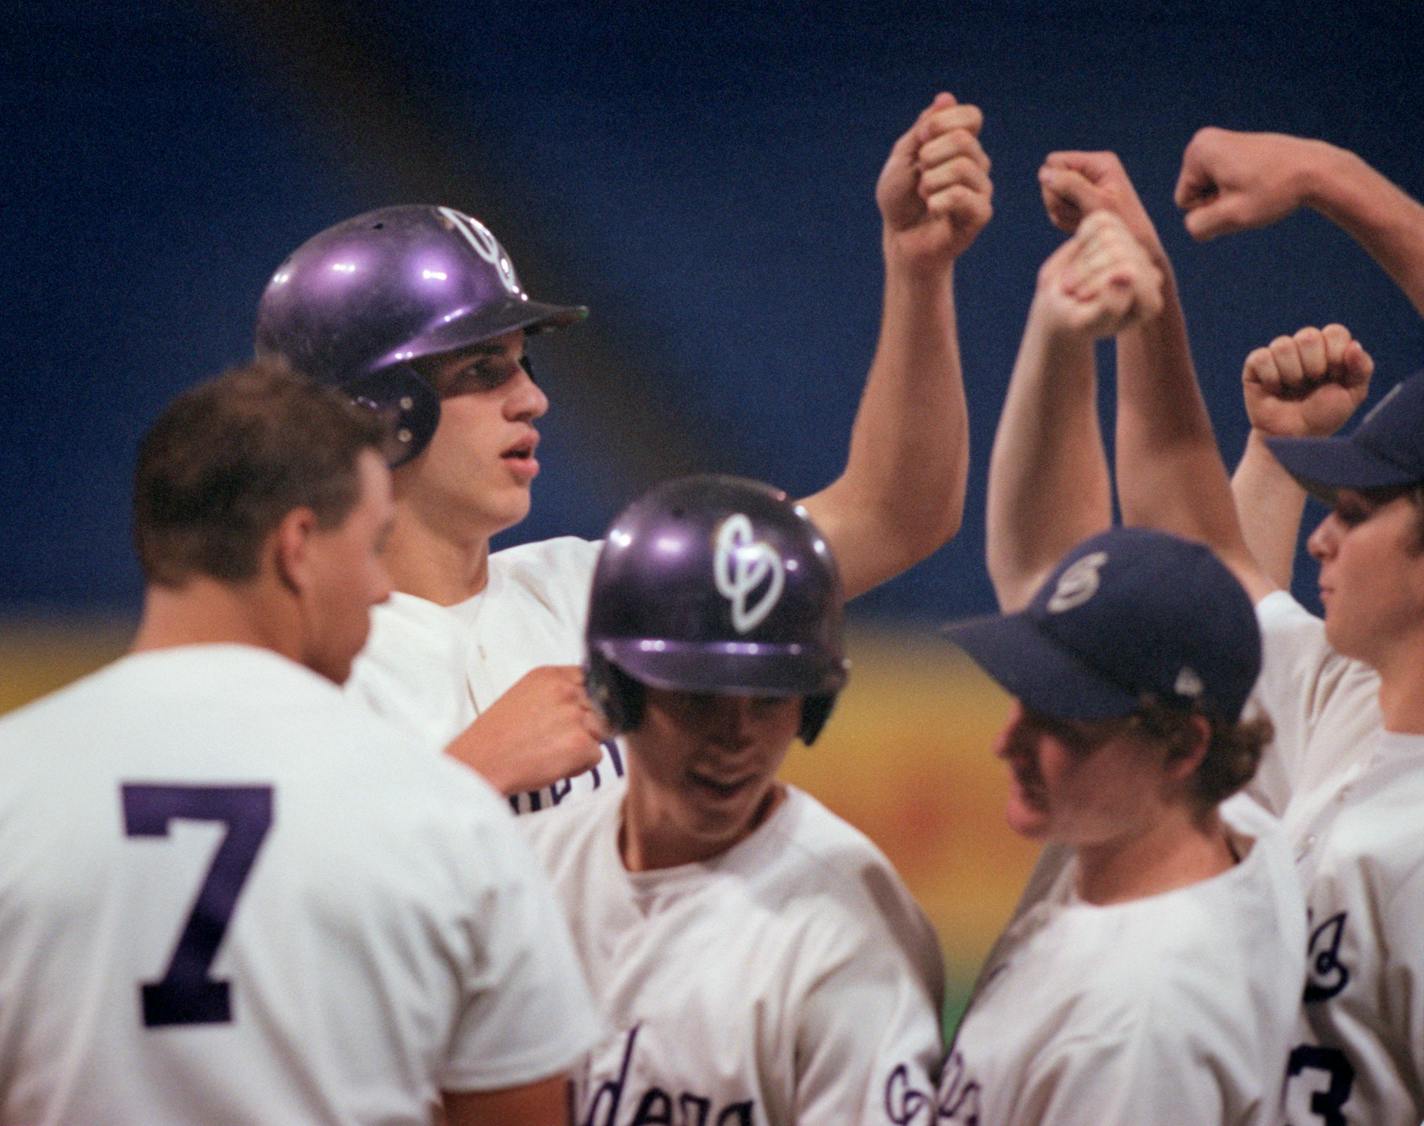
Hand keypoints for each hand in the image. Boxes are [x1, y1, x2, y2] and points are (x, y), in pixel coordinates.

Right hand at [444, 665, 607, 795]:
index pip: (593, 679)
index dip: (589, 700)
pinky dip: (579, 766)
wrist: (480, 763)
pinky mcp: (580, 743)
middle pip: (601, 706)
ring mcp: (574, 715)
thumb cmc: (497, 736)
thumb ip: (558, 692)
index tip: (578, 713)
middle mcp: (565, 690)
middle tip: (557, 738)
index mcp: (550, 675)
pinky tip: (554, 764)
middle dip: (587, 724)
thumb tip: (590, 699)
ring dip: (585, 744)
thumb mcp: (525, 695)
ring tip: (554, 751)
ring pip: (602, 731)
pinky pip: (596, 756)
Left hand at [877, 92, 992, 269]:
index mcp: (962, 144)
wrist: (900, 240)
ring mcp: (982, 188)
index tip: (920, 139)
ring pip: (964, 166)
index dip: (943, 122)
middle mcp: (977, 163)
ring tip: (923, 193)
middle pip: (965, 140)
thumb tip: (946, 97)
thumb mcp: (903, 157)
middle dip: (931, 153)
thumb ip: (923, 128)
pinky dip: (938, 200)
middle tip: (919, 171)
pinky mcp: (981, 214)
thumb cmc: (901, 199)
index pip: (972, 116)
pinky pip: (964, 196)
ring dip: (931, 179)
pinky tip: (931, 208)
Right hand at [1034, 211, 1163, 338]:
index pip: (1128, 270)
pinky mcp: (1121, 234)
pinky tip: (1080, 257)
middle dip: (1087, 271)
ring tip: (1075, 279)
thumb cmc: (1071, 320)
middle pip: (1117, 251)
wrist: (1060, 309)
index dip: (1097, 282)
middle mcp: (1150, 276)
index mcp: (1149, 303)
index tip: (1080, 299)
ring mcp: (1136, 253)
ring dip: (1082, 259)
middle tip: (1073, 291)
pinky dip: (1082, 238)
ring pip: (1108, 235)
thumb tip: (1128, 274)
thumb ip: (1110, 306)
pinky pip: (1100, 222)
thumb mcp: (1085, 322)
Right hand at [1038, 150, 1162, 257]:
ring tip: (1085, 220)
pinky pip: (1056, 210)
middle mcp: (1090, 170)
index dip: (1055, 182)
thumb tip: (1044, 172)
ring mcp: (1083, 186)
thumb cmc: (1123, 224)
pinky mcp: (1079, 201)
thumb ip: (1071, 185)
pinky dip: (1065, 221)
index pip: (1055, 161)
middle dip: (1059, 201)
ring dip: (1063, 213)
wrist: (1137, 245)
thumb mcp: (1097, 204)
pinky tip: (1082, 224)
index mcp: (1098, 162)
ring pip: (1051, 197)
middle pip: (1049, 180)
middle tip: (1082, 213)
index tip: (1074, 199)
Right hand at [1175, 127, 1319, 240]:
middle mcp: (1204, 140)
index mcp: (1198, 151)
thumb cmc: (1274, 191)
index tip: (1240, 197)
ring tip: (1258, 187)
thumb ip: (1198, 226)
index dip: (1211, 209)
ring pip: (1210, 189)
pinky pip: (1224, 181)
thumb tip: (1193, 224)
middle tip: (1251, 193)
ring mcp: (1221, 141)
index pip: (1185, 202)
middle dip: (1219, 201)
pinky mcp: (1236, 147)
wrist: (1316, 170)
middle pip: (1196, 193)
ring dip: (1231, 197)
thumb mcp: (1230, 218)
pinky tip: (1263, 182)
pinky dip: (1241, 188)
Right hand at [1241, 324, 1372, 437]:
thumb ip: (1362, 369)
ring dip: (1292, 374)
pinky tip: (1274, 389)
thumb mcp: (1352, 395)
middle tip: (1311, 384)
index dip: (1335, 354)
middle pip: (1308, 336)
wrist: (1293, 437)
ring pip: (1283, 345)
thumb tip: (1354, 345)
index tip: (1334, 377)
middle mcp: (1303, 347)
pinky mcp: (1255, 365)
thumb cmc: (1323, 416)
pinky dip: (1271, 377)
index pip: (1334, 332)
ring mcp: (1278, 355)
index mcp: (1329, 349)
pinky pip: (1261, 358)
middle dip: (1314, 365)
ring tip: (1292, 389)